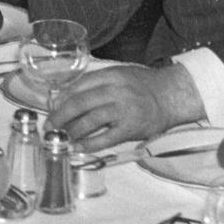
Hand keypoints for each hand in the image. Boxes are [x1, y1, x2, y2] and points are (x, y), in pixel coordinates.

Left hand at [47, 63, 202, 151]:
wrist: (172, 96)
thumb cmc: (143, 85)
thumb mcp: (119, 74)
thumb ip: (96, 83)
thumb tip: (66, 96)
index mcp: (111, 75)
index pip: (78, 86)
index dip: (61, 98)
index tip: (51, 108)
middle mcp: (116, 91)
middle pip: (79, 103)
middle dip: (60, 116)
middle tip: (50, 126)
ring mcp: (124, 110)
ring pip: (89, 121)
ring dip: (71, 131)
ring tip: (62, 138)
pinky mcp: (131, 128)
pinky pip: (105, 138)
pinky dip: (89, 145)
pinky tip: (78, 148)